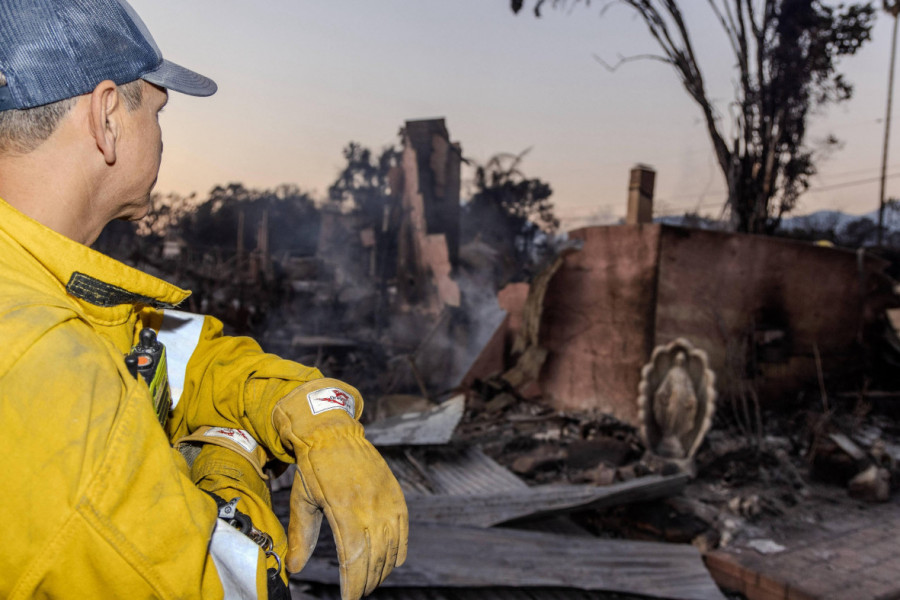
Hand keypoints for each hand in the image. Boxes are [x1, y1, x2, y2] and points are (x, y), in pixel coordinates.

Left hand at [272, 379, 408, 599]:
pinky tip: (391, 563)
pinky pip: (403, 530)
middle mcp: (370, 505)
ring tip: (370, 582)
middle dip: (366, 581)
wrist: (334, 433)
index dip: (353, 583)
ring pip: (391, 547)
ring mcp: (386, 499)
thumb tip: (295, 568)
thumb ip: (301, 535)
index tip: (348, 598)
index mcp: (344, 507)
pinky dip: (399, 550)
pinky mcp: (396, 494)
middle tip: (358, 593)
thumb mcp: (301, 500)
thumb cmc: (313, 467)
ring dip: (382, 570)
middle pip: (375, 557)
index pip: (354, 557)